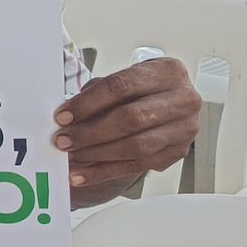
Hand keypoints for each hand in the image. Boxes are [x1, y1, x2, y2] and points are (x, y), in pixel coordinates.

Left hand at [54, 57, 200, 199]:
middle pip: (132, 119)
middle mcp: (183, 100)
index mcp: (167, 72)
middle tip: (64, 140)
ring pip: (136, 146)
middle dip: (91, 133)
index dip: (88, 103)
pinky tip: (83, 174)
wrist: (163, 103)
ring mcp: (184, 128)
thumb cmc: (139, 89)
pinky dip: (105, 172)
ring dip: (97, 155)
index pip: (122, 87)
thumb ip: (96, 94)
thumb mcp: (120, 81)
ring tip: (71, 157)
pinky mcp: (177, 152)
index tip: (62, 116)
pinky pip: (137, 166)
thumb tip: (66, 117)